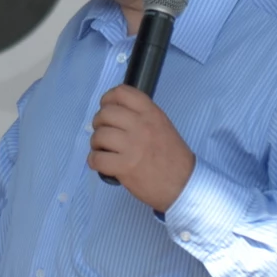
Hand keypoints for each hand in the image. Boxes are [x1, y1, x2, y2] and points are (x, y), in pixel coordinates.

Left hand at [88, 85, 195, 211]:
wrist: (183, 184)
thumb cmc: (172, 157)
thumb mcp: (162, 126)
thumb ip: (141, 116)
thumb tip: (114, 114)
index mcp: (151, 113)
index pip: (122, 93)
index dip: (108, 99)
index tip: (107, 108)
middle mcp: (141, 126)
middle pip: (105, 113)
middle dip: (98, 123)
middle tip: (103, 134)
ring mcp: (132, 146)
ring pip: (99, 136)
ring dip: (96, 144)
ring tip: (103, 150)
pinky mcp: (125, 166)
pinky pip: (97, 158)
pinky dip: (94, 161)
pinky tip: (101, 164)